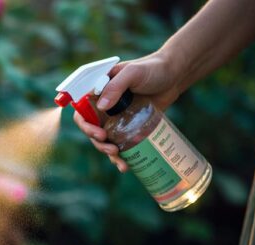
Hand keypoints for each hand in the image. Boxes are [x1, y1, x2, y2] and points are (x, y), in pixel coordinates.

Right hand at [74, 51, 184, 171]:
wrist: (174, 76)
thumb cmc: (152, 69)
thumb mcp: (132, 72)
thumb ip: (116, 86)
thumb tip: (101, 107)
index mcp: (98, 91)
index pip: (81, 111)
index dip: (85, 125)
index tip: (99, 133)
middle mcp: (103, 106)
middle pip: (91, 129)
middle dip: (98, 142)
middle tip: (111, 148)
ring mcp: (116, 118)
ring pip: (104, 140)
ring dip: (107, 152)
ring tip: (120, 160)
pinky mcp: (129, 127)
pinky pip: (120, 144)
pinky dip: (121, 157)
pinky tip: (125, 166)